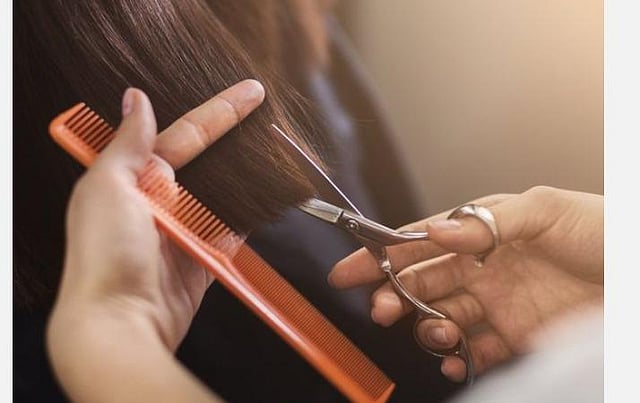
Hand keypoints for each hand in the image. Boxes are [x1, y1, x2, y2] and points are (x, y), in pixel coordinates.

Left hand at [47, 80, 263, 401]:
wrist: (120, 323)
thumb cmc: (104, 256)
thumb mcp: (107, 188)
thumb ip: (128, 144)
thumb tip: (135, 100)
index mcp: (135, 179)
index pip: (185, 135)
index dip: (220, 112)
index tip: (250, 93)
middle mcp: (159, 203)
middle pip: (208, 162)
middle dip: (236, 140)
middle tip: (268, 117)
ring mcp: (183, 232)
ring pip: (223, 195)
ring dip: (246, 177)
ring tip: (275, 155)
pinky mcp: (203, 261)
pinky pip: (232, 232)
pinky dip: (249, 218)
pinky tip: (268, 200)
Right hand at [329, 186, 602, 381]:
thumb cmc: (609, 233)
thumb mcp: (549, 210)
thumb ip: (489, 221)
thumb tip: (436, 232)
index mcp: (485, 231)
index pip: (422, 242)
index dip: (383, 255)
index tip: (349, 270)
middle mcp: (486, 267)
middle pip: (423, 282)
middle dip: (394, 295)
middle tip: (383, 309)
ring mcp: (500, 304)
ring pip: (443, 318)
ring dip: (427, 328)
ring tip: (437, 333)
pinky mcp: (518, 338)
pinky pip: (476, 353)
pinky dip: (458, 360)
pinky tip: (454, 361)